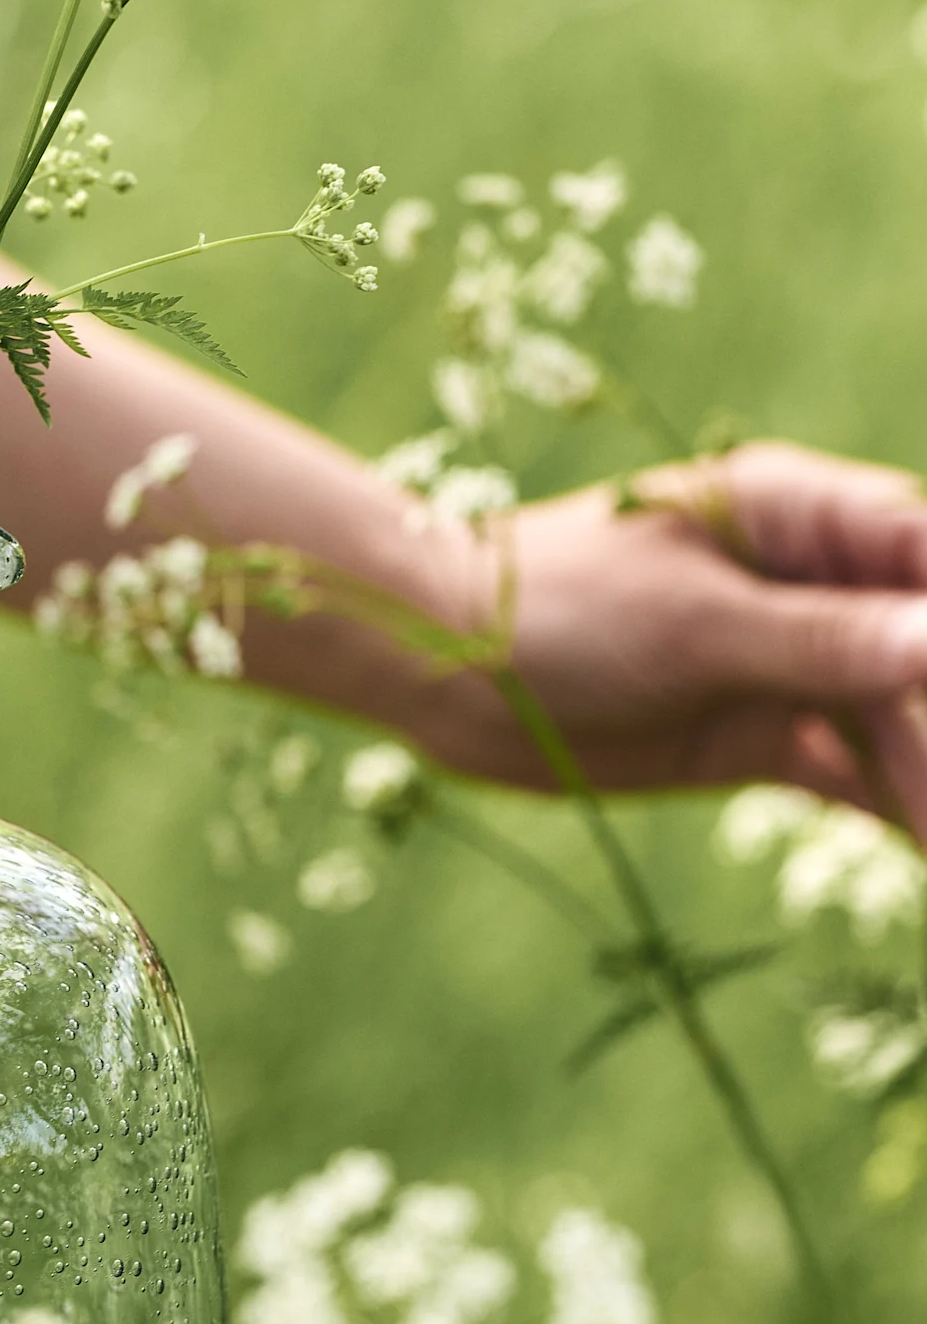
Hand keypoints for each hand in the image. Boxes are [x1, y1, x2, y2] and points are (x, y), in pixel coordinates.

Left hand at [411, 442, 926, 834]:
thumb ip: (822, 639)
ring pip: (904, 722)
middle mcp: (812, 584)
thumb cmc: (557, 605)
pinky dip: (905, 810)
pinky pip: (859, 775)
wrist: (444, 671)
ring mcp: (793, 664)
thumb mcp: (694, 620)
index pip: (924, 549)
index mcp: (797, 513)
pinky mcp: (765, 737)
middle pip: (924, 648)